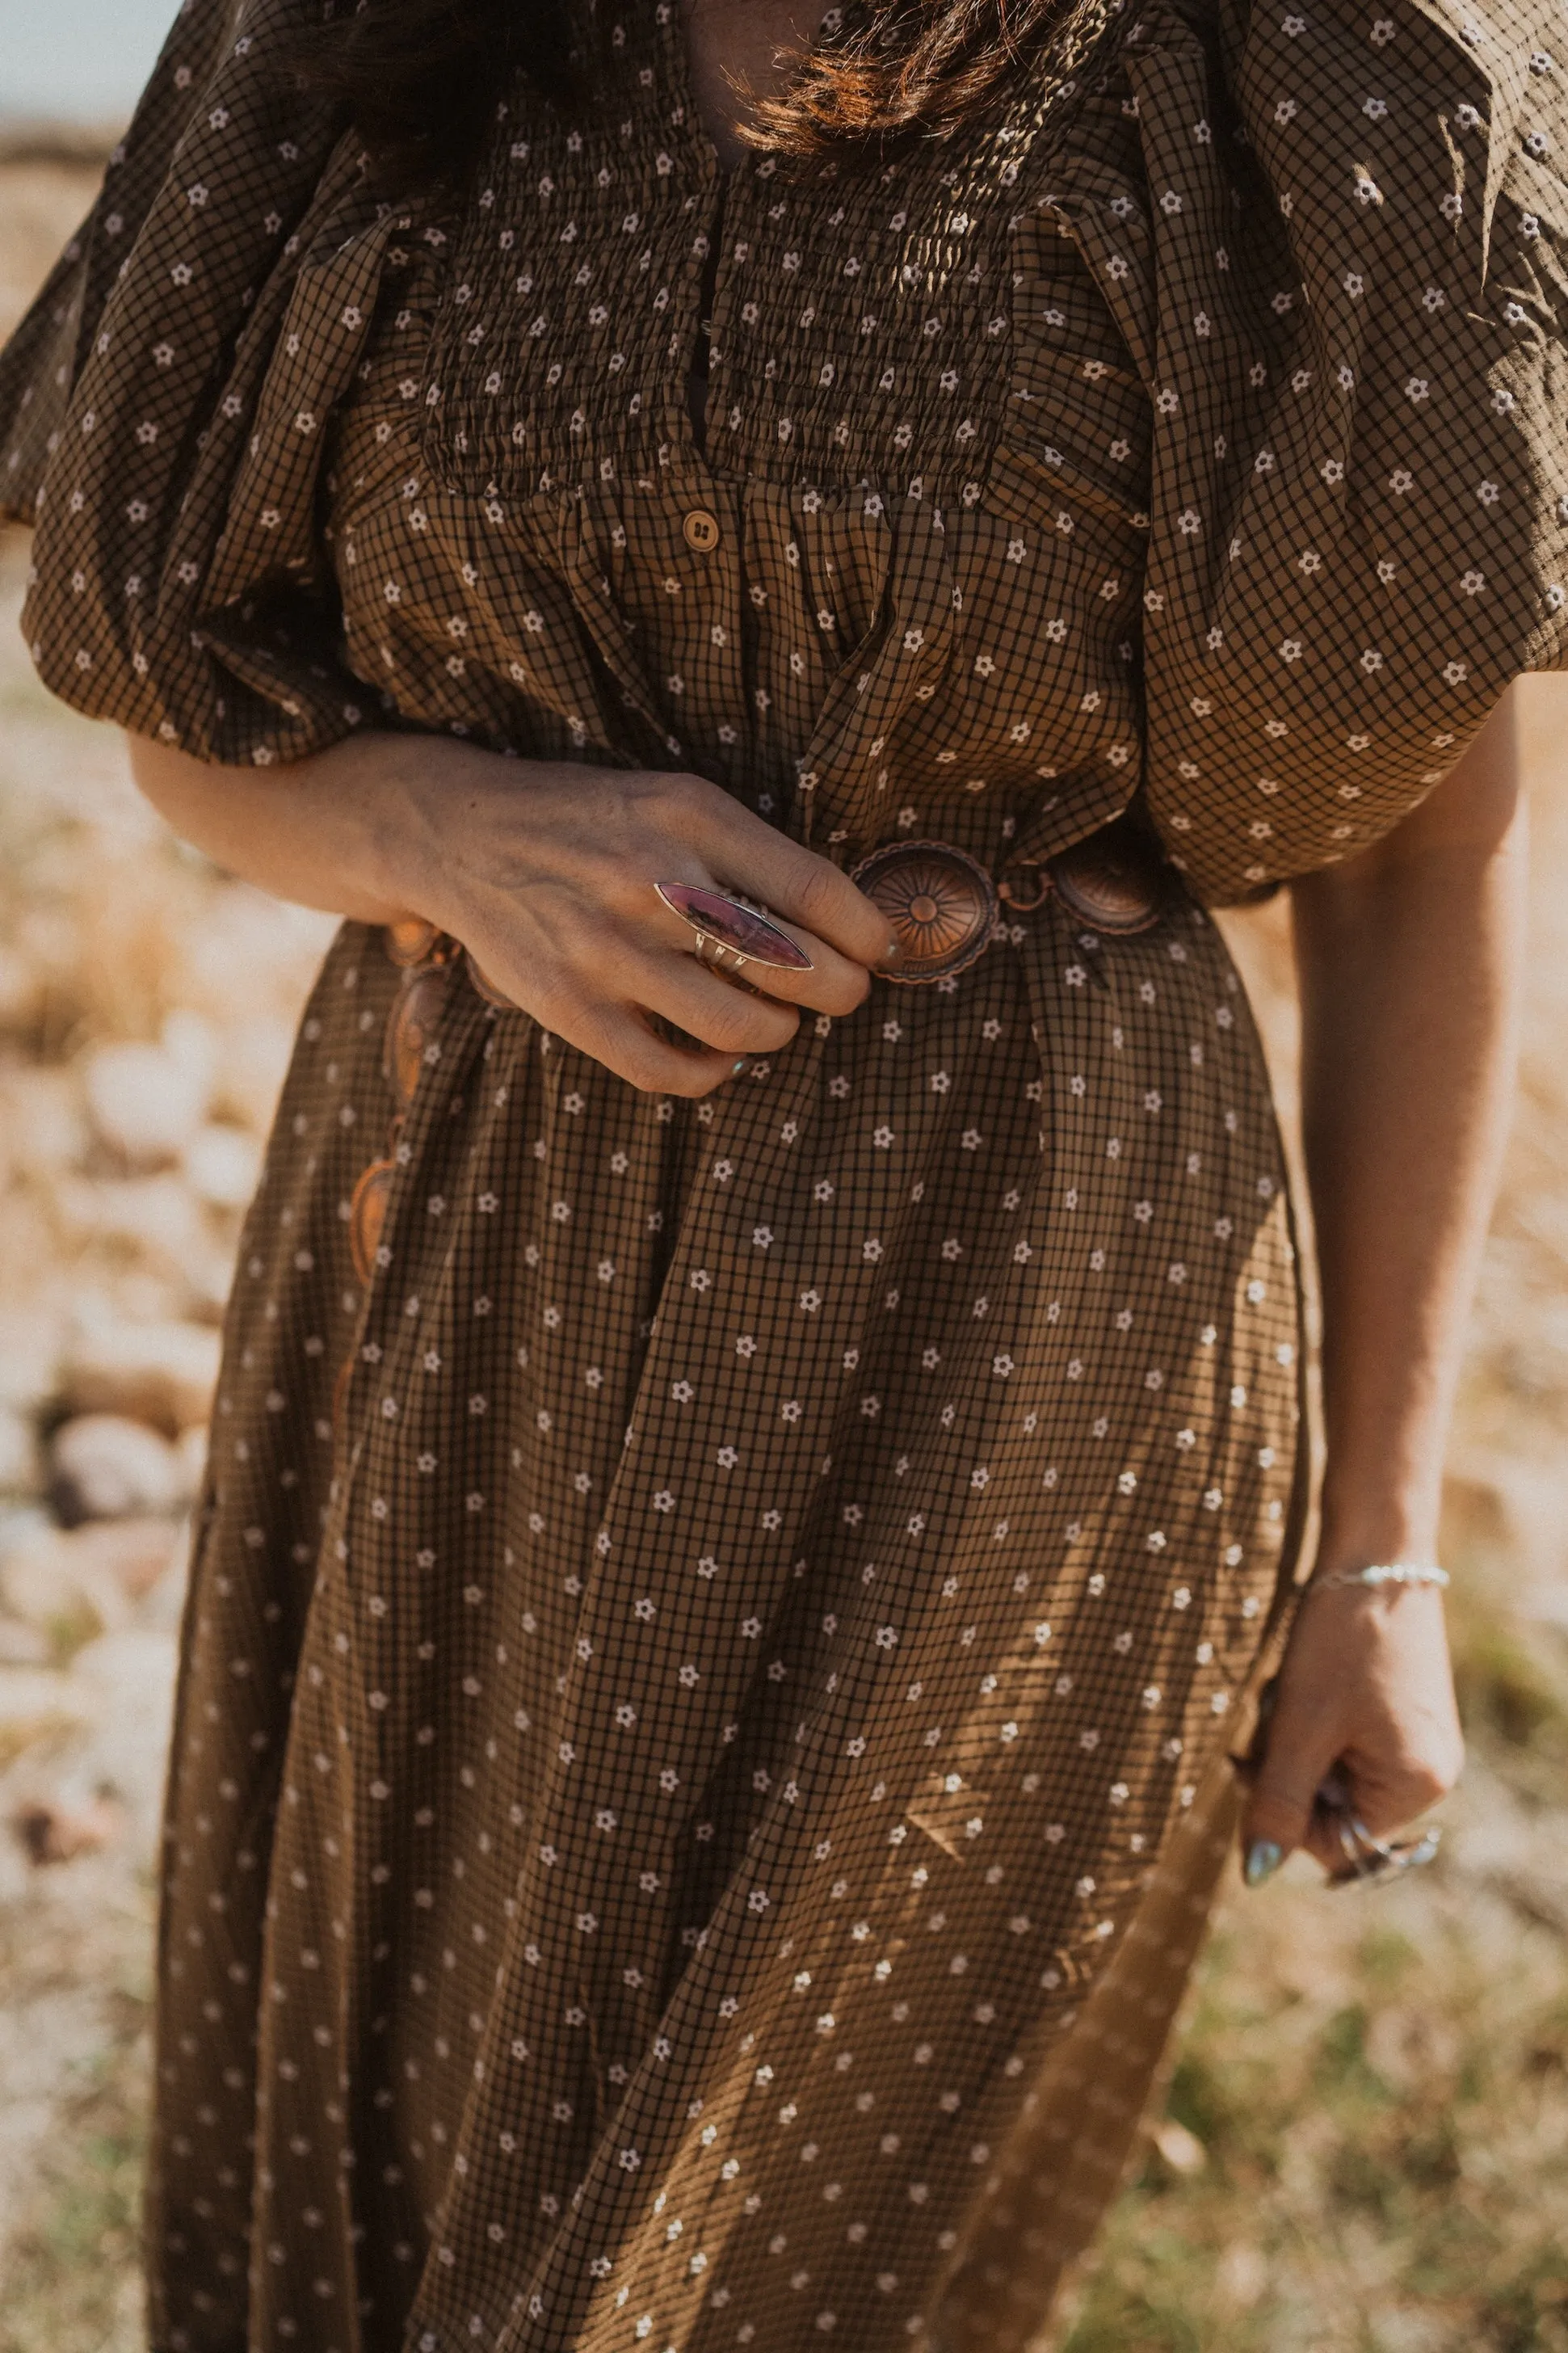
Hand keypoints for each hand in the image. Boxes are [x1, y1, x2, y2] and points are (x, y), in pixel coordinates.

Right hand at [390, 752, 898, 1094]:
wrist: (463, 833)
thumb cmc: (594, 821)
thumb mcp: (674, 800)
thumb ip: (750, 852)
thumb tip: (847, 927)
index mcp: (689, 817)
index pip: (817, 891)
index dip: (867, 934)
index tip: (877, 950)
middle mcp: (651, 880)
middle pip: (794, 966)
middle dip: (840, 991)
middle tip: (840, 993)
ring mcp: (606, 949)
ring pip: (741, 1027)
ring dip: (778, 1033)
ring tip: (773, 1019)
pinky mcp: (568, 1006)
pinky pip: (671, 1071)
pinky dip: (713, 1073)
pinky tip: (717, 1054)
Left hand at [1237, 1577, 1463, 1883]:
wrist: (1372, 1553)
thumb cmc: (1341, 1641)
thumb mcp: (1300, 1727)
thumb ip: (1279, 1804)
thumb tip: (1257, 1877)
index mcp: (1417, 1787)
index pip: (1336, 1842)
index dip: (1284, 1808)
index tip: (1255, 1757)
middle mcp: (1430, 1771)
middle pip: (1333, 1805)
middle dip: (1290, 1766)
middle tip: (1276, 1715)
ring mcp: (1417, 1738)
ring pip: (1330, 1768)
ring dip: (1296, 1738)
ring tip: (1294, 1688)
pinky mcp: (1401, 1708)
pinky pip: (1343, 1736)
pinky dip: (1312, 1715)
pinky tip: (1307, 1677)